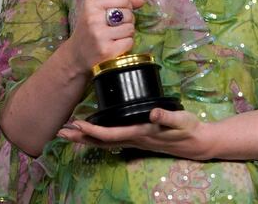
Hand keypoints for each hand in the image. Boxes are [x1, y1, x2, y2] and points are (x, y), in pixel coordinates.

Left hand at [57, 109, 215, 160]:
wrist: (197, 143)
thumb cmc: (189, 129)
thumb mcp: (181, 121)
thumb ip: (167, 118)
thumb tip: (153, 114)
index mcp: (141, 133)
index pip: (110, 134)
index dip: (93, 130)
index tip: (77, 122)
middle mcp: (134, 140)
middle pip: (101, 142)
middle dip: (80, 137)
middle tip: (60, 131)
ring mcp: (134, 141)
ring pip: (104, 142)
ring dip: (85, 138)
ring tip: (68, 132)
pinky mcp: (137, 139)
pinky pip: (112, 139)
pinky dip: (98, 136)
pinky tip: (91, 131)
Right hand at [61, 0, 145, 73]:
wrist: (75, 56)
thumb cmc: (90, 30)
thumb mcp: (97, 11)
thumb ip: (120, 2)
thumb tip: (141, 1)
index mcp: (91, 4)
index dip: (128, 6)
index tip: (121, 13)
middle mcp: (93, 19)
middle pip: (128, 14)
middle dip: (127, 21)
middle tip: (116, 28)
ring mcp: (100, 35)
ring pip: (130, 28)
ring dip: (127, 34)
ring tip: (115, 37)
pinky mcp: (107, 50)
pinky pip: (129, 42)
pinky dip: (126, 44)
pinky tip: (115, 45)